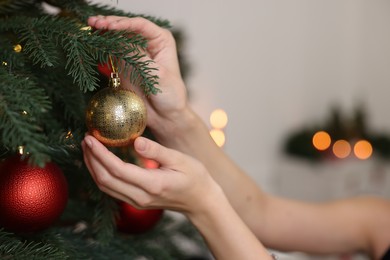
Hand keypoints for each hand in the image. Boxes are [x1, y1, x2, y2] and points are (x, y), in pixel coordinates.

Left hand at [81, 135, 221, 214]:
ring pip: (105, 187)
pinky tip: (99, 162)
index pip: (117, 169)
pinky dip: (101, 175)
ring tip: (88, 148)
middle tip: (85, 139)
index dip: (100, 154)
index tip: (90, 138)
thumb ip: (156, 151)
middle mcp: (140, 196)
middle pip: (105, 180)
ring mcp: (137, 202)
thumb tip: (135, 141)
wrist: (200, 201)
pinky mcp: (136, 202)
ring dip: (93, 168)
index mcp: (152, 184)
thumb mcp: (179, 159)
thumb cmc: (194, 177)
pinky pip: (112, 189)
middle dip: (91, 159)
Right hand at [88, 16, 190, 140]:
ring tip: (90, 26)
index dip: (123, 23)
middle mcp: (147, 42)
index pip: (140, 26)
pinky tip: (91, 40)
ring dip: (102, 31)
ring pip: (116, 36)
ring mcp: (134, 52)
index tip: (108, 25)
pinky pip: (110, 50)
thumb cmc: (170, 95)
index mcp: (161, 40)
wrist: (165, 116)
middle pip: (126, 27)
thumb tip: (119, 41)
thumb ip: (138, 57)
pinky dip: (101, 45)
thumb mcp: (156, 75)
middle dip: (109, 23)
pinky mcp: (123, 63)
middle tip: (93, 22)